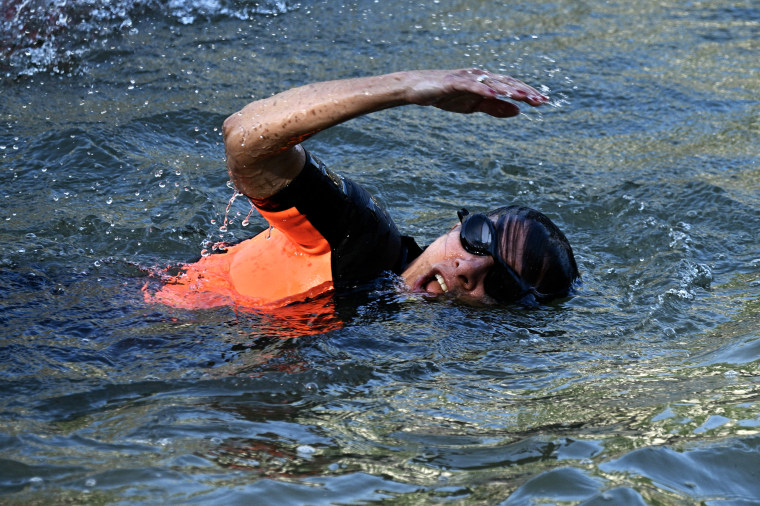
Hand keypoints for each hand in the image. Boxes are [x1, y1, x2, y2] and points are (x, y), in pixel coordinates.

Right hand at [404, 68, 548, 117]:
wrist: (418, 89)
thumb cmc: (447, 96)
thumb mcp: (474, 106)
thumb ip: (495, 108)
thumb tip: (518, 111)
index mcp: (486, 82)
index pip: (511, 86)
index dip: (528, 93)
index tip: (544, 102)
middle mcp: (480, 76)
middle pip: (506, 83)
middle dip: (524, 92)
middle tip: (541, 101)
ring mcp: (467, 78)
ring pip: (492, 83)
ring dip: (508, 90)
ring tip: (523, 97)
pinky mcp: (453, 82)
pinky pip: (471, 86)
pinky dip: (483, 89)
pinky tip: (495, 95)